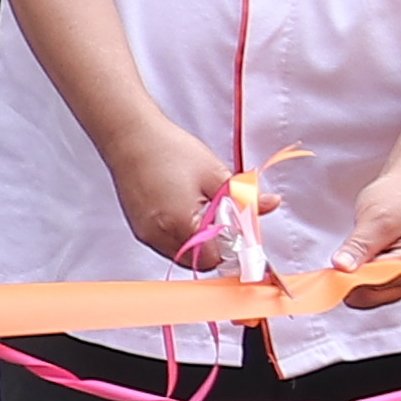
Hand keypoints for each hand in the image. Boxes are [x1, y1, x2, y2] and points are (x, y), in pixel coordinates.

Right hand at [102, 116, 241, 271]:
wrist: (130, 137)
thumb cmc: (167, 150)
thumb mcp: (214, 173)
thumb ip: (244, 197)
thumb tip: (270, 204)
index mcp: (181, 224)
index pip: (215, 259)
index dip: (231, 246)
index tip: (239, 230)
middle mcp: (160, 236)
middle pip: (199, 262)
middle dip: (215, 246)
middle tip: (222, 218)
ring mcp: (147, 234)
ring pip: (182, 255)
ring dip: (198, 242)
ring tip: (201, 211)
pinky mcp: (139, 229)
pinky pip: (166, 245)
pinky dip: (180, 235)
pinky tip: (184, 210)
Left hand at [342, 161, 400, 300]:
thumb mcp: (377, 219)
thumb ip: (360, 246)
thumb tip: (342, 268)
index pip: (378, 286)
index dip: (352, 279)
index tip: (333, 268)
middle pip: (371, 296)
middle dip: (352, 278)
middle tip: (344, 253)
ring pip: (365, 294)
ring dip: (353, 275)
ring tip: (357, 249)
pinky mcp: (389, 277)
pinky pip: (366, 286)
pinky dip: (355, 273)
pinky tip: (358, 256)